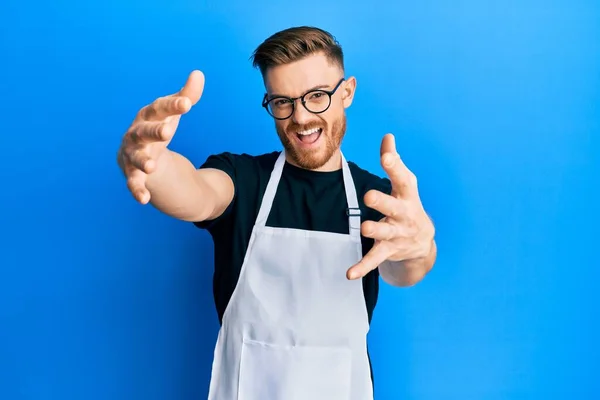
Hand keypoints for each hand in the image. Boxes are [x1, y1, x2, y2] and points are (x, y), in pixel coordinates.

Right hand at [116, 70, 204, 203]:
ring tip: (151, 166)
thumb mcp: (173, 114)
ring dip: (142, 161)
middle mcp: (136, 134)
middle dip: (154, 132)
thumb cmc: (158, 128)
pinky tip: (144, 199)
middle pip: (144, 132)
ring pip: (135, 158)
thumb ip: (186, 96)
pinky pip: (133, 183)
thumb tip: (198, 73)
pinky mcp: (132, 174)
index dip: (173, 105)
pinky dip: (137, 190)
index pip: (159, 109)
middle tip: (168, 132)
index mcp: (147, 117)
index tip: (188, 103)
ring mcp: (131, 155)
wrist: (140, 152)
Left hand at [347, 133, 434, 279]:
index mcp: (407, 195)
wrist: (422, 242)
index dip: (395, 166)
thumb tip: (387, 136)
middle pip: (394, 208)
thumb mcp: (404, 184)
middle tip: (369, 196)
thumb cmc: (407, 205)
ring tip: (363, 229)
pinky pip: (374, 259)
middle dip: (383, 202)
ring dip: (375, 231)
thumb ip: (394, 161)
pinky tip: (349, 273)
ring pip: (385, 233)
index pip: (403, 178)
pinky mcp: (388, 250)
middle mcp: (404, 215)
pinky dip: (363, 267)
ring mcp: (397, 234)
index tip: (386, 155)